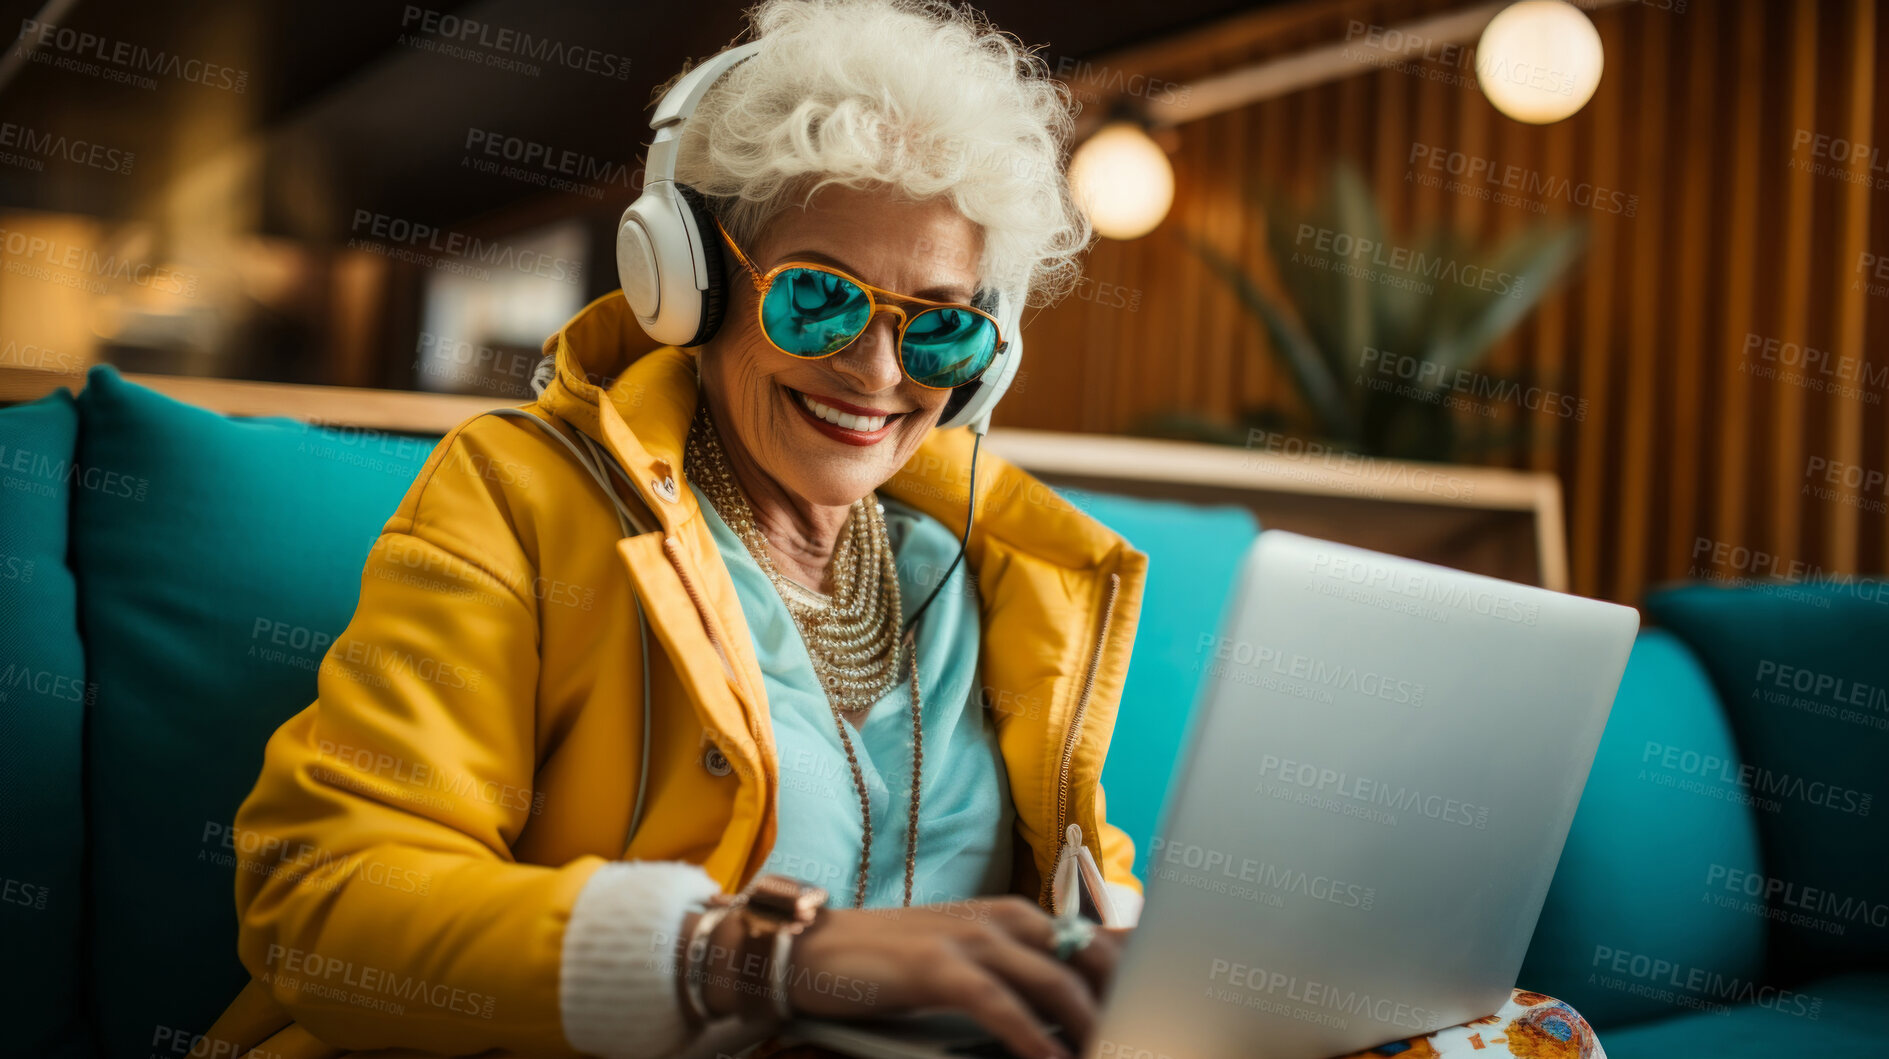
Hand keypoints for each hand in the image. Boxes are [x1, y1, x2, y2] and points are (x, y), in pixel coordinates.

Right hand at [745, 896, 1127, 1058]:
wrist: (813, 950)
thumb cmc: (893, 966)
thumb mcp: (968, 960)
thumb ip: (1022, 973)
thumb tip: (1078, 1006)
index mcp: (1016, 916)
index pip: (1100, 942)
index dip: (1139, 980)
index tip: (1162, 1013)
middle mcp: (1003, 918)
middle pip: (1090, 960)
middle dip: (1123, 1007)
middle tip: (1143, 1039)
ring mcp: (971, 938)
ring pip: (1055, 982)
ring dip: (1089, 1026)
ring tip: (1110, 1053)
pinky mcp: (938, 965)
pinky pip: (1000, 1005)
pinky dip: (1032, 1038)